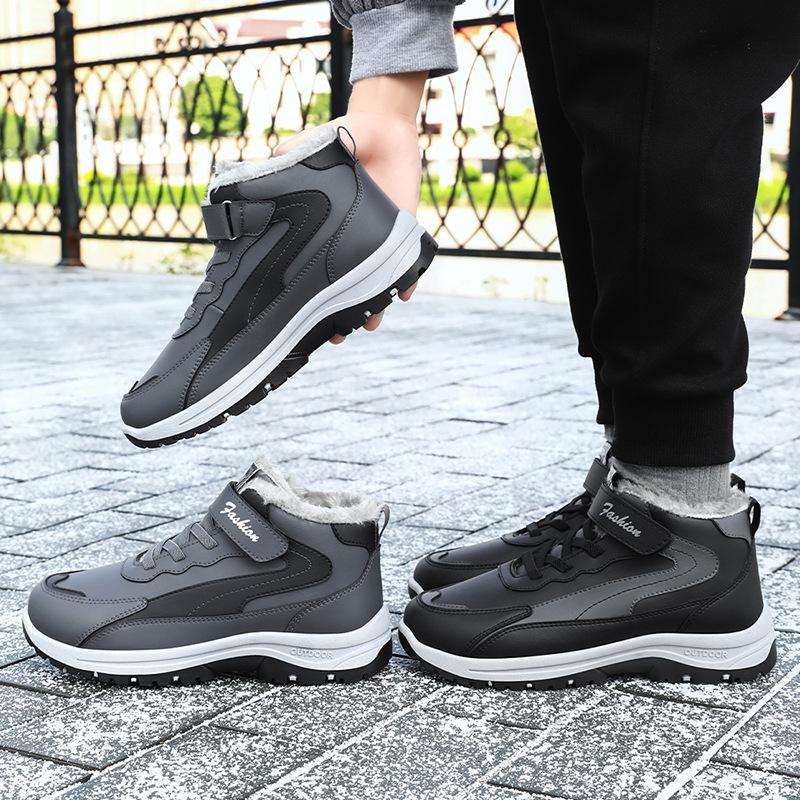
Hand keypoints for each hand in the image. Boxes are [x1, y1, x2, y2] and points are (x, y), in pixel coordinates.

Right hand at [275, 74, 425, 342]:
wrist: (386, 128)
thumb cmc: (346, 137)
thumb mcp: (318, 144)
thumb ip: (295, 152)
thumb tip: (272, 158)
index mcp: (325, 228)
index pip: (312, 268)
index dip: (306, 294)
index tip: (296, 316)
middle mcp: (349, 241)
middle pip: (343, 288)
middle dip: (339, 314)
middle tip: (335, 334)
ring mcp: (377, 242)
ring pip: (373, 285)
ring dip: (373, 306)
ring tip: (368, 323)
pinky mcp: (404, 234)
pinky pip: (407, 266)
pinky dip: (407, 281)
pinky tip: (404, 294)